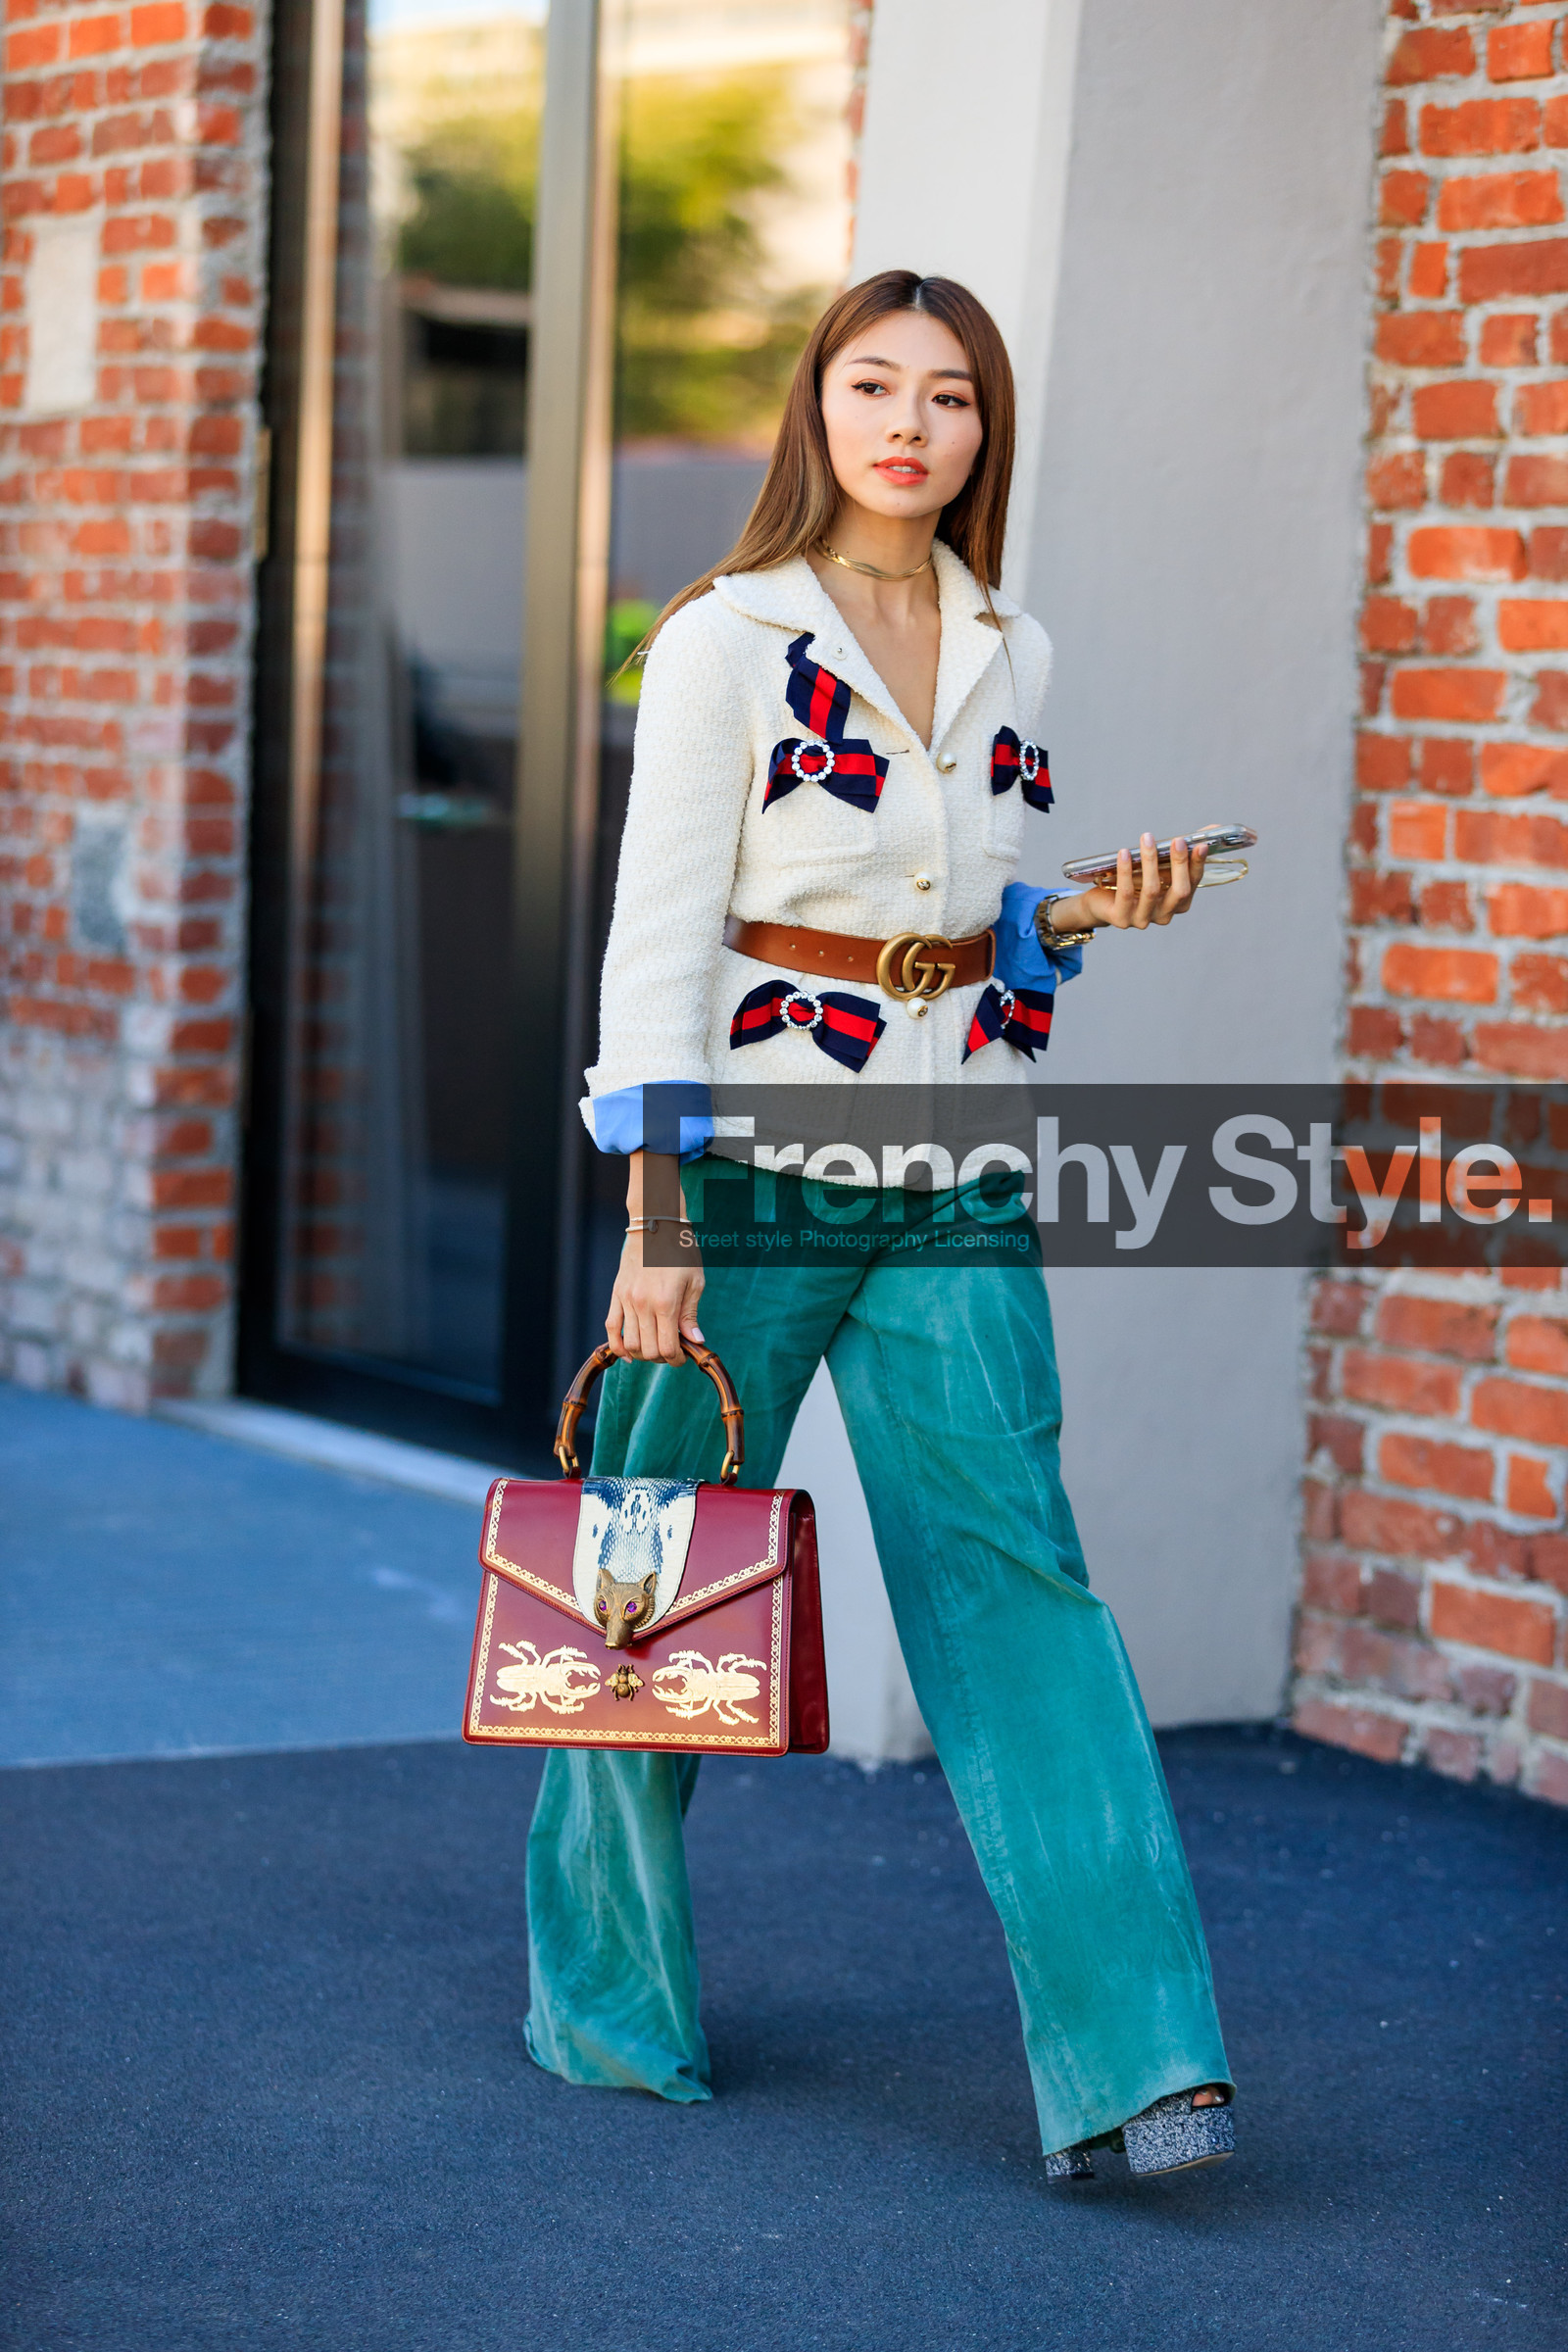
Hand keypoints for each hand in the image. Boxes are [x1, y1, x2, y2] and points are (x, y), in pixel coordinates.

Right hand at [606, 1228, 705, 1364]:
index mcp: (666, 1302)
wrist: (655, 1224)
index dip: (676, 1359)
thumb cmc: (680, 1251)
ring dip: (642, 1354)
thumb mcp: (695, 1282)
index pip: (668, 1347)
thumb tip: (695, 1341)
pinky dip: (617, 1346)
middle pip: (648, 1350)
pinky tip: (628, 1353)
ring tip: (654, 1349)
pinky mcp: (616, 1294)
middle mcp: (643, 1304)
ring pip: (629, 1343)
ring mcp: (627, 1300)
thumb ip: (690, 1315)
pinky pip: (611, 1327)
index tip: (683, 1357)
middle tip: (671, 1352)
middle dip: (661, 1358)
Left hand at [1053, 833, 1207, 933]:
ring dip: (1151, 861)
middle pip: (1179, 891)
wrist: (1100, 902)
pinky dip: (1126, 870)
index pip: (1194, 883)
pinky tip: (1125, 852)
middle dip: (1180, 864)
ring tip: (1147, 838)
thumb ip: (1181, 851)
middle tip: (1177, 840)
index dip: (1198, 864)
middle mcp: (1165, 915)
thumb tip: (1212, 829)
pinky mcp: (1121, 919)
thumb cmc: (1134, 880)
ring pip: (1152, 890)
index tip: (1201, 844)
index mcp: (1179, 903)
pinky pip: (1126, 893)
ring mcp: (1144, 919)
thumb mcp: (1158, 866)